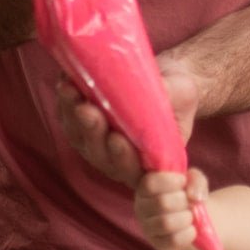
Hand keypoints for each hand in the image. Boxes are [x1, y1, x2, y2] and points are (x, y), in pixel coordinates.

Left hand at [56, 61, 200, 188]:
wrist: (164, 82)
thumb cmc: (178, 95)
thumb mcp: (183, 95)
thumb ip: (173, 98)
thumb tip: (164, 91)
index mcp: (150, 162)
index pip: (133, 168)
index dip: (122, 158)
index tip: (118, 139)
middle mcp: (120, 160)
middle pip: (100, 154)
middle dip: (92, 132)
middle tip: (87, 110)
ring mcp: (98, 145)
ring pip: (80, 136)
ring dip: (72, 115)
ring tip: (70, 90)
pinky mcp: (82, 127)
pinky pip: (68, 118)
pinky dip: (65, 101)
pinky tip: (66, 81)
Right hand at [134, 168, 209, 249]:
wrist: (196, 218)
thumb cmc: (189, 194)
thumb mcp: (194, 180)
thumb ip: (196, 180)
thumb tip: (194, 196)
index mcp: (145, 189)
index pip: (150, 184)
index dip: (170, 182)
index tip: (183, 182)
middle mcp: (141, 208)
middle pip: (162, 203)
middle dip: (182, 201)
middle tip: (188, 202)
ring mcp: (148, 228)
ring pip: (166, 223)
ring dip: (185, 217)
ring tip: (190, 216)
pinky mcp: (158, 245)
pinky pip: (173, 241)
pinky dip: (188, 234)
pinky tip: (192, 229)